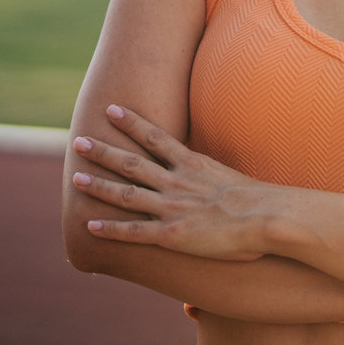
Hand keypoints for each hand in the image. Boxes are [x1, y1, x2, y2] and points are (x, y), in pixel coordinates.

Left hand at [71, 104, 270, 260]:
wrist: (267, 216)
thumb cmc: (262, 200)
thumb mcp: (235, 178)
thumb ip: (217, 177)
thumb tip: (215, 179)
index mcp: (194, 164)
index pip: (155, 137)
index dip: (131, 123)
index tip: (111, 109)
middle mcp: (178, 182)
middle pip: (132, 162)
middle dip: (103, 151)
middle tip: (78, 140)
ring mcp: (172, 207)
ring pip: (127, 193)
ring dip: (99, 185)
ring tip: (76, 178)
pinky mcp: (171, 234)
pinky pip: (134, 231)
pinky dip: (110, 228)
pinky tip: (89, 225)